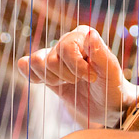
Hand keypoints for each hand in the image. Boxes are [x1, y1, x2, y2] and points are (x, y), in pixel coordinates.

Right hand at [18, 25, 138, 122]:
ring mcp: (54, 55)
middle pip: (51, 59)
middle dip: (66, 76)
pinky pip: (26, 66)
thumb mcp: (111, 72)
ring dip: (52, 79)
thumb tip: (91, 33)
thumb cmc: (113, 86)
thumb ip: (100, 53)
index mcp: (83, 36)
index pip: (66, 47)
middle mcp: (66, 41)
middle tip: (82, 82)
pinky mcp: (45, 70)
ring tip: (69, 83)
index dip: (77, 67)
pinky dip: (31, 76)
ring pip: (37, 62)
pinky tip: (48, 83)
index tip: (92, 78)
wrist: (108, 106)